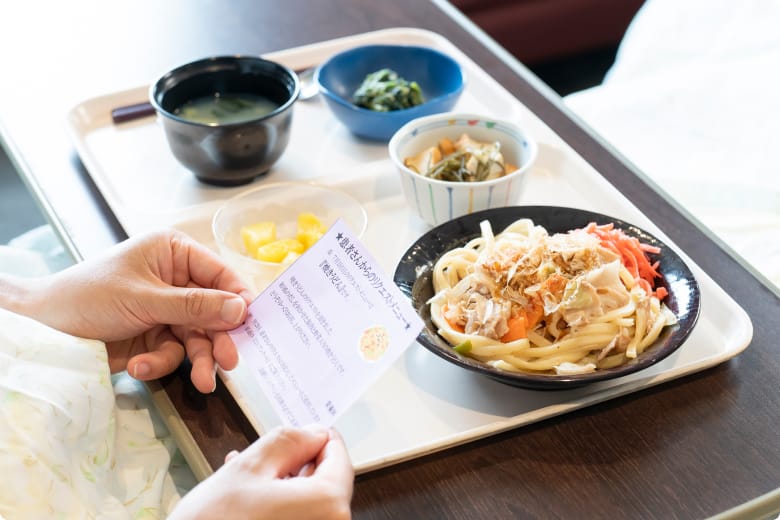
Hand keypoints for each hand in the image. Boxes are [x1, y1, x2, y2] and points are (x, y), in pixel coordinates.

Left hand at [4, 229, 251, 391]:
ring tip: (200, 382)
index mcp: (173, 253)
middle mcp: (175, 279)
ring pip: (198, 337)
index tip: (251, 324)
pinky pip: (174, 352)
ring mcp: (165, 309)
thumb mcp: (145, 298)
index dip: (237, 299)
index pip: (219, 274)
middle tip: (229, 362)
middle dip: (217, 339)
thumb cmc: (87, 296)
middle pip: (213, 311)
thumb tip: (241, 309)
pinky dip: (160, 362)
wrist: (43, 331)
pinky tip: (139, 365)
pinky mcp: (154, 335)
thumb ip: (195, 306)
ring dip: (196, 360)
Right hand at [170, 425, 353, 518]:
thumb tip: (314, 433)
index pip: (338, 455)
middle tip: (264, 455)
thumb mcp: (250, 467)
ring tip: (246, 475)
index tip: (299, 433)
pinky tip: (247, 499)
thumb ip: (289, 441)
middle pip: (324, 481)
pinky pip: (295, 519)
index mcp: (329, 504)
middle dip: (294, 464)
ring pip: (306, 501)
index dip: (315, 437)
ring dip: (281, 485)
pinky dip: (277, 507)